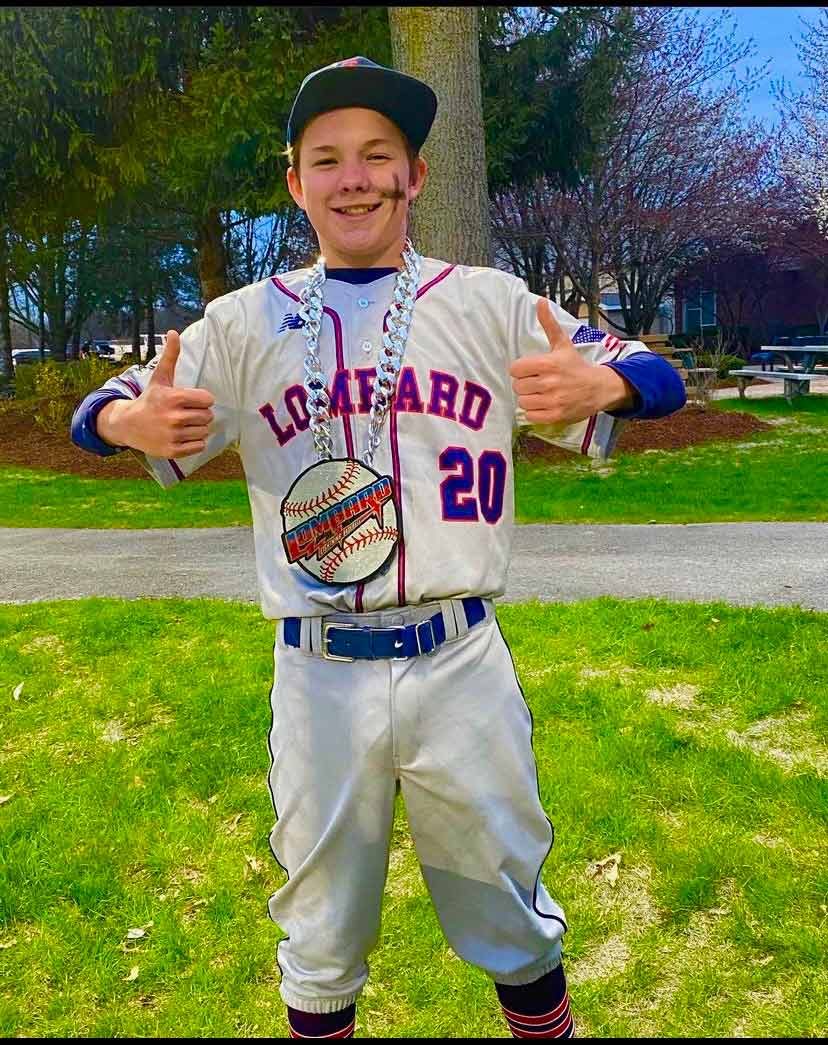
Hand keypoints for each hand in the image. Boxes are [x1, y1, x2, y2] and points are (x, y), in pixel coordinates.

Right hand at [99, 330, 215, 457]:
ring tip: (183, 424)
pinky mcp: (173, 451)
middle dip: (200, 414)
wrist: (128, 424)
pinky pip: (199, 446)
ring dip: (197, 428)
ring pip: (204, 431)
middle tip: (186, 413)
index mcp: (174, 398)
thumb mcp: (160, 378)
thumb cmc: (149, 399)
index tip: (191, 400)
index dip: (202, 400)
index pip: (208, 400)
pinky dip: (195, 442)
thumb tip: (173, 332)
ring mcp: (173, 436)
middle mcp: (174, 418)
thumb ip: (170, 356)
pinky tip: (182, 435)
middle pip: (208, 416)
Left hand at [510, 299, 632, 423]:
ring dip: (529, 399)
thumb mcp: (563, 344)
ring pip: (523, 402)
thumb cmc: (576, 365)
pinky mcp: (556, 416)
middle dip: (525, 384)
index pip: (515, 369)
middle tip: (537, 383)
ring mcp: (553, 400)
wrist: (599, 388)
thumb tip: (540, 301)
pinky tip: (544, 405)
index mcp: (548, 363)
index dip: (521, 370)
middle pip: (518, 386)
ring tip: (541, 394)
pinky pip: (531, 416)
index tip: (531, 370)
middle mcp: (549, 382)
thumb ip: (548, 324)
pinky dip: (535, 412)